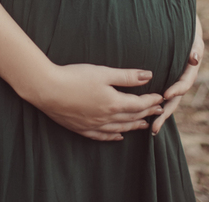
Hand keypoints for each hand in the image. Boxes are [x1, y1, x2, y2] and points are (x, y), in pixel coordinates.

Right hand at [31, 64, 164, 141]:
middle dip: (146, 113)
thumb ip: (126, 76)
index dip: (151, 100)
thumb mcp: (103, 73)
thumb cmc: (75, 77)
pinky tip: (119, 136)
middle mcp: (107, 117)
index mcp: (114, 103)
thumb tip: (148, 76)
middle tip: (158, 111)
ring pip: (120, 128)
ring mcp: (94, 125)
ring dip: (134, 126)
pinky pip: (102, 136)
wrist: (47, 89)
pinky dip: (113, 136)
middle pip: (132, 117)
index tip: (160, 98)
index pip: (139, 104)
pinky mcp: (82, 128)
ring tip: (144, 125)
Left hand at [152, 16, 203, 135]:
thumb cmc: (187, 32)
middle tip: (154, 127)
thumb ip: (195, 48)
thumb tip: (194, 59)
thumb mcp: (193, 38)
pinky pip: (159, 96)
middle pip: (175, 100)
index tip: (165, 95)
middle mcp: (182, 80)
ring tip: (151, 129)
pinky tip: (143, 115)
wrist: (184, 29)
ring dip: (159, 114)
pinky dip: (153, 106)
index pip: (184, 84)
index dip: (176, 90)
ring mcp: (173, 82)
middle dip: (165, 113)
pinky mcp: (165, 82)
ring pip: (167, 102)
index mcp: (190, 71)